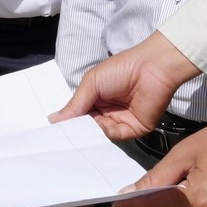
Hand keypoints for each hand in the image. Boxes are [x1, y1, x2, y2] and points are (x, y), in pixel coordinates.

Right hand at [51, 35, 199, 141]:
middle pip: (88, 126)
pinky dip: (103, 136)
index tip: (54, 131)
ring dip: (88, 134)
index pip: (78, 114)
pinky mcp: (133, 129)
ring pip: (99, 134)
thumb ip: (75, 104)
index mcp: (95, 97)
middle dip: (76, 131)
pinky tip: (94, 133)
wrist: (152, 69)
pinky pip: (115, 137)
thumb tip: (54, 119)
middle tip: (61, 138)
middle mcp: (107, 111)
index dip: (68, 122)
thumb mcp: (91, 83)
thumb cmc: (122, 68)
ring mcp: (120, 121)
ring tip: (76, 135)